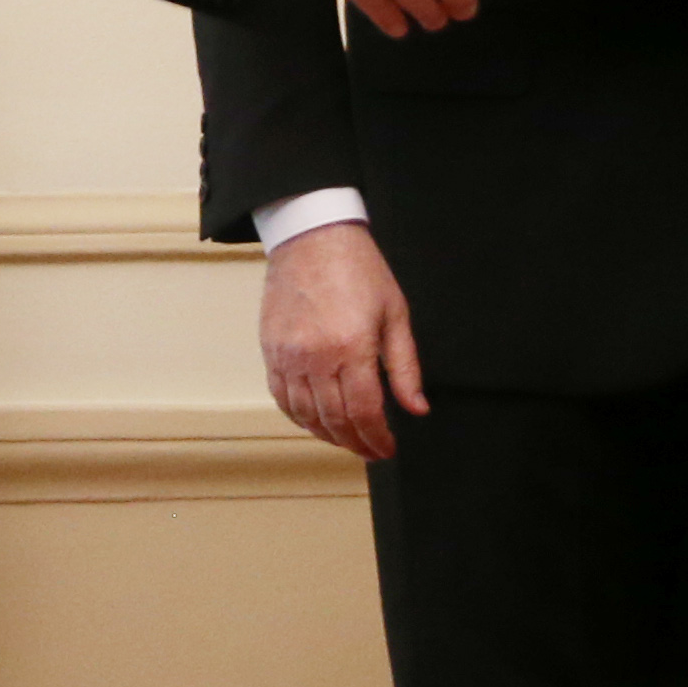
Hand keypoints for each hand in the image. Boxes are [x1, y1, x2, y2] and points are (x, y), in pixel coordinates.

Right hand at [258, 222, 427, 459]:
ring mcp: (288, 354)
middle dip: (356, 443)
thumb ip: (405, 367)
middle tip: (371, 450)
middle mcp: (315, 356)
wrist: (311, 236)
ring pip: (305, 414)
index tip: (388, 448)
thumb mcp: (395, 314)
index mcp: (351, 347)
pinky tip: (315, 420)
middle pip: (334, 420)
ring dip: (327, 435)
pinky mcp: (270, 349)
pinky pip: (281, 396)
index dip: (377, 438)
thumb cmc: (358, 269)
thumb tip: (417, 409)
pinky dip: (298, 416)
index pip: (364, 412)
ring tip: (346, 439)